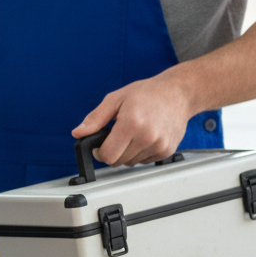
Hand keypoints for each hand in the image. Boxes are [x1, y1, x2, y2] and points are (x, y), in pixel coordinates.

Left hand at [72, 71, 194, 166]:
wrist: (177, 93)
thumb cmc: (147, 93)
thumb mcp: (115, 99)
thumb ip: (95, 118)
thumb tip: (78, 133)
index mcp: (131, 123)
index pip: (108, 155)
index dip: (99, 152)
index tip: (99, 145)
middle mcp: (147, 137)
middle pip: (118, 161)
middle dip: (112, 151)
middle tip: (116, 136)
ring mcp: (159, 145)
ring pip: (131, 163)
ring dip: (126, 153)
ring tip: (132, 133)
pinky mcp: (167, 151)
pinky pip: (145, 161)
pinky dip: (140, 153)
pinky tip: (143, 137)